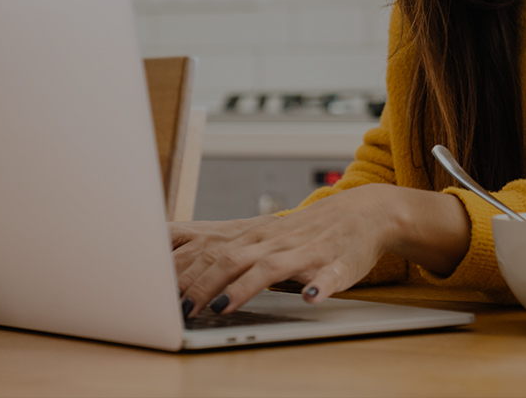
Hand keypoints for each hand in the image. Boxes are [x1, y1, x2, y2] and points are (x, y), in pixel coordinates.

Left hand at [171, 184, 401, 316]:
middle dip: (202, 285)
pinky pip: (328, 276)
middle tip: (179, 311)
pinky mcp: (338, 264)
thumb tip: (191, 278)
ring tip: (222, 307)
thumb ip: (236, 254)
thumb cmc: (311, 231)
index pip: (212, 252)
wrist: (365, 213)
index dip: (186, 274)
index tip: (160, 294)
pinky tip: (310, 297)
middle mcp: (277, 241)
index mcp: (258, 236)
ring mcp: (307, 252)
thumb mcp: (269, 237)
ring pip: (270, 266)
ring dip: (244, 287)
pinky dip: (319, 286)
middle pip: (231, 259)